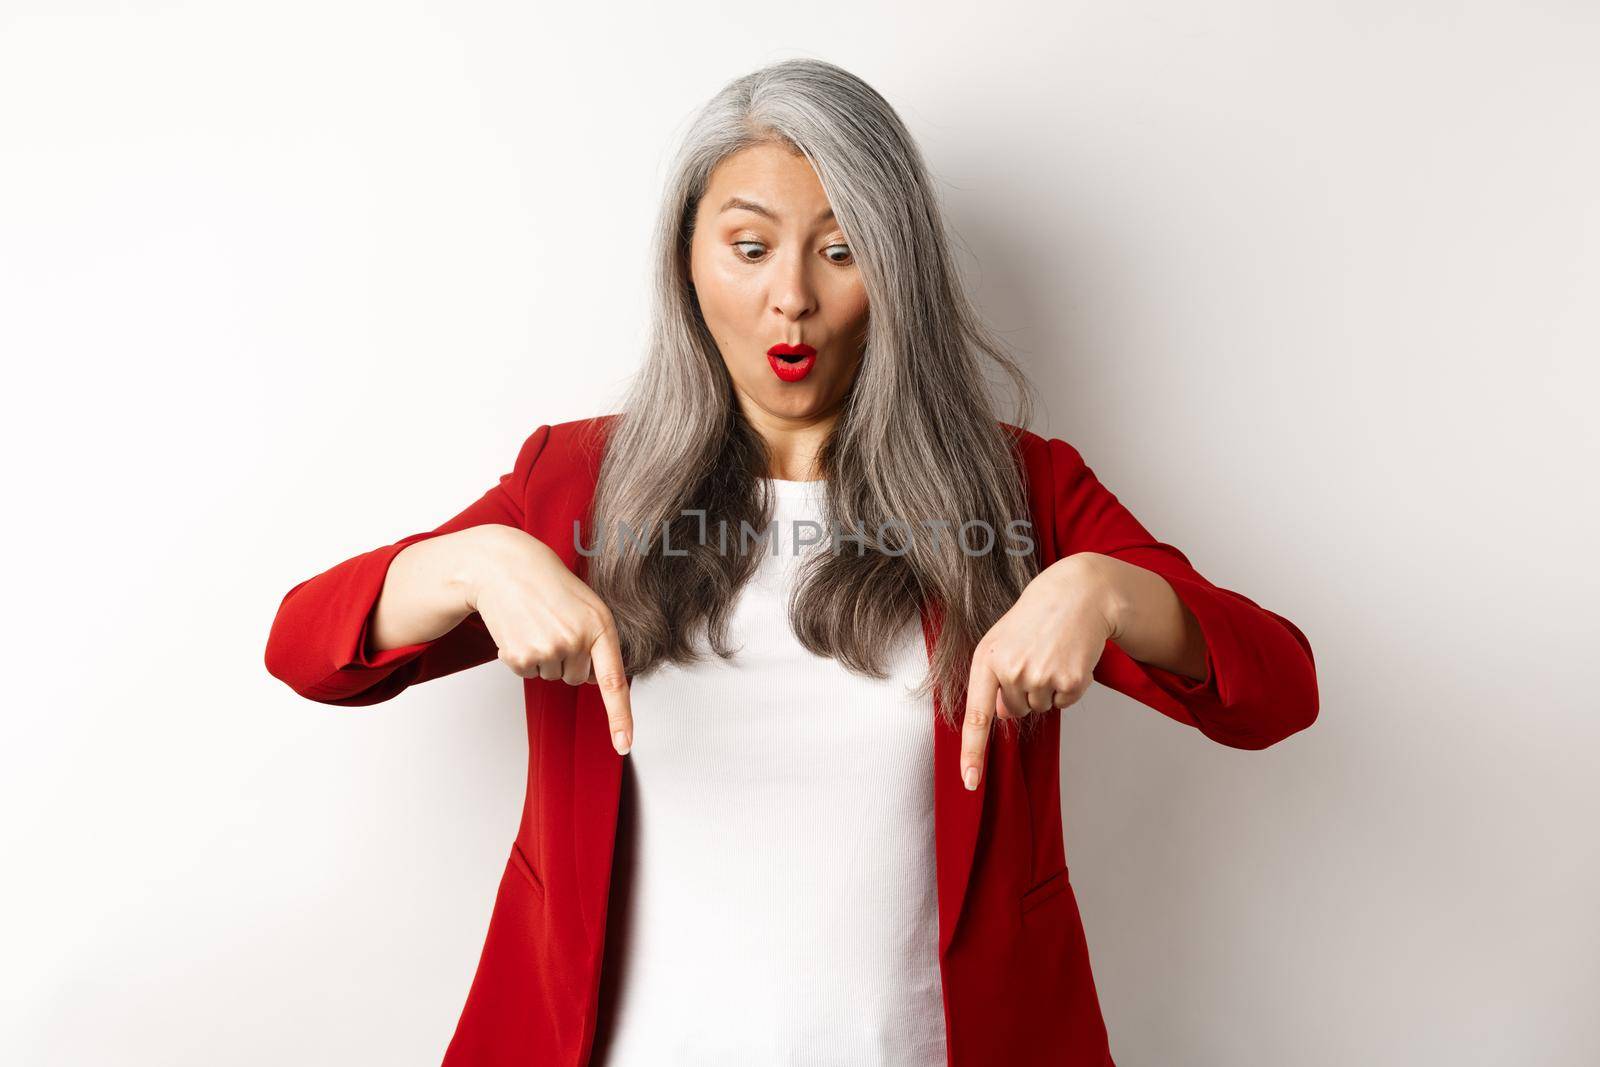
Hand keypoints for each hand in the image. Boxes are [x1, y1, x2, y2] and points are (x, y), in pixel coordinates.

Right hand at [464, 526, 634, 754]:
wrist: (504, 566)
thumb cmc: (549, 584)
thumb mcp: (587, 605)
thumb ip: (599, 640)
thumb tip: (594, 681)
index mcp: (601, 627)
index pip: (613, 682)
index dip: (620, 717)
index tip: (623, 744)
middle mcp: (576, 641)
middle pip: (576, 678)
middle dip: (566, 658)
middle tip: (554, 624)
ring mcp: (548, 650)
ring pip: (551, 676)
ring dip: (543, 655)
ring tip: (536, 622)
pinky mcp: (520, 656)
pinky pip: (527, 673)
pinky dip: (521, 656)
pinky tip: (519, 629)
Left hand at [960, 553, 1119, 789]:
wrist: (1077, 594)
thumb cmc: (1035, 618)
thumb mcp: (1002, 642)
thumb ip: (993, 680)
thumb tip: (1000, 716)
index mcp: (986, 660)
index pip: (977, 716)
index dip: (973, 752)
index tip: (970, 782)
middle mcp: (1011, 671)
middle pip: (1014, 712)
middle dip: (1024, 691)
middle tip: (1034, 656)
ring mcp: (1041, 677)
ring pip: (1040, 708)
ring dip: (1047, 687)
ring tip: (1051, 653)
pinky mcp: (1070, 682)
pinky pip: (1065, 703)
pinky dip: (1069, 687)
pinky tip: (1069, 658)